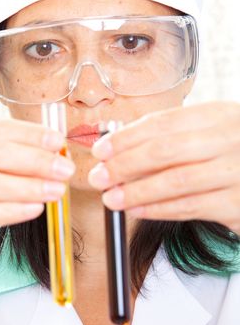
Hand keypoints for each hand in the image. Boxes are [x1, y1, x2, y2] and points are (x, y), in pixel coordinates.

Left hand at [89, 101, 239, 234]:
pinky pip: (189, 207)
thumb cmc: (228, 152)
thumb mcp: (205, 133)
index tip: (100, 151)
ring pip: (175, 181)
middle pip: (164, 150)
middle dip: (124, 165)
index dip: (125, 138)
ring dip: (136, 192)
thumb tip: (119, 147)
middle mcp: (229, 139)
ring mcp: (236, 171)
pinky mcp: (237, 203)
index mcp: (217, 115)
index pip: (161, 123)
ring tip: (111, 198)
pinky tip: (137, 210)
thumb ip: (168, 136)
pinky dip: (158, 209)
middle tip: (99, 177)